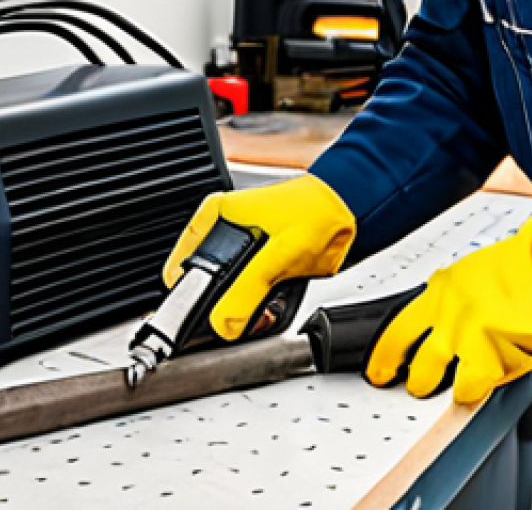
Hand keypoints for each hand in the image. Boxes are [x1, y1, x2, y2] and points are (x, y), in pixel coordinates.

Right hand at [163, 174, 355, 340]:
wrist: (348, 209)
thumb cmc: (317, 212)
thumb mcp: (280, 254)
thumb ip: (249, 289)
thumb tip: (224, 322)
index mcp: (216, 216)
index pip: (182, 267)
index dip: (188, 299)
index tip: (197, 321)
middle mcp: (224, 229)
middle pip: (206, 284)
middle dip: (223, 308)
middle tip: (240, 319)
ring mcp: (242, 246)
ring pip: (228, 292)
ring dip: (244, 307)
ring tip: (265, 309)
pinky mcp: (259, 260)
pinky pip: (249, 290)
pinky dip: (260, 302)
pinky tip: (275, 303)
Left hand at [365, 207, 531, 403]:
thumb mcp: (483, 269)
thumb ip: (464, 293)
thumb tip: (461, 308)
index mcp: (443, 288)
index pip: (399, 327)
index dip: (386, 353)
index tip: (380, 365)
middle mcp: (446, 315)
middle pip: (415, 362)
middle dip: (415, 378)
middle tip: (418, 384)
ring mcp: (463, 341)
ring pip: (437, 380)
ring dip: (446, 388)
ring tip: (459, 385)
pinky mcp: (485, 362)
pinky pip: (470, 390)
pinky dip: (478, 390)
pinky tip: (489, 381)